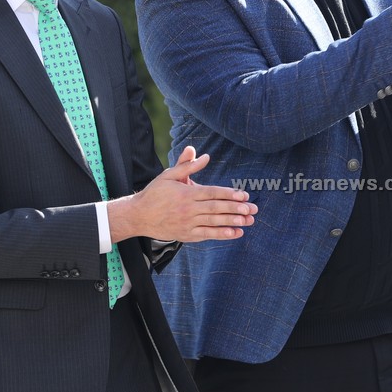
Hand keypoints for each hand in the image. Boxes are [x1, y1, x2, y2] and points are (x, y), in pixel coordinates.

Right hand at [109, 146, 256, 242]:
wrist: (138, 216)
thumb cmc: (155, 193)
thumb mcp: (169, 175)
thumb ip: (187, 165)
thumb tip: (204, 155)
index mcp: (186, 193)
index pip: (212, 193)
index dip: (229, 194)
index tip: (244, 195)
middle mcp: (188, 209)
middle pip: (216, 208)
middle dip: (236, 209)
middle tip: (253, 209)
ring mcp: (187, 223)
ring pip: (213, 222)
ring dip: (232, 222)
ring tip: (249, 221)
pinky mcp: (186, 235)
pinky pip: (207, 235)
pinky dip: (222, 234)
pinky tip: (235, 232)